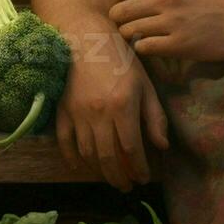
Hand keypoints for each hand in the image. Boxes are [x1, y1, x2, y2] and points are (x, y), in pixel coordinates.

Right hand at [55, 23, 167, 191]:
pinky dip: (72, 159)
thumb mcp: (145, 84)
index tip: (144, 177)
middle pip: (108, 158)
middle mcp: (98, 114)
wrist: (85, 37)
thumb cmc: (120, 59)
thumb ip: (154, 116)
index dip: (139, 168)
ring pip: (88, 154)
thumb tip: (161, 146)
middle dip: (119, 178)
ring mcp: (77, 113)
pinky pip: (65, 142)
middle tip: (127, 186)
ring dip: (99, 172)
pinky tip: (82, 167)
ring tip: (110, 178)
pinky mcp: (62, 110)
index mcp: (122, 106)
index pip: (132, 149)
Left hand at [110, 0, 223, 61]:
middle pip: (121, 10)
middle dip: (119, 19)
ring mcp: (172, 22)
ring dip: (130, 35)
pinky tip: (150, 46)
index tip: (122, 4)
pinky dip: (142, 47)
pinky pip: (144, 47)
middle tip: (125, 24)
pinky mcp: (179, 44)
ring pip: (129, 30)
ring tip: (138, 36)